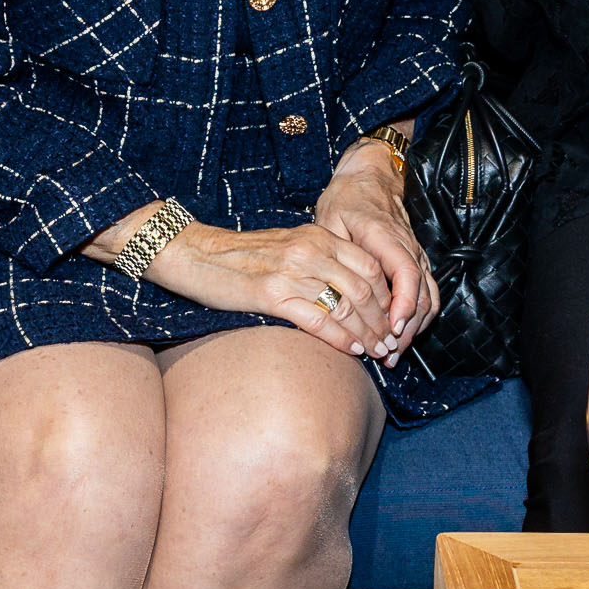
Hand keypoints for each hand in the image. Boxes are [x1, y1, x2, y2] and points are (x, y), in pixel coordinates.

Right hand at [150, 219, 398, 357]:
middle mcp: (310, 250)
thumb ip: (319, 260)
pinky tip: (352, 350)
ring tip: (377, 352)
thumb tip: (349, 290)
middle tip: (391, 342)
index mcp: (317, 236)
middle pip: (364, 288)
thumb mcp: (288, 246)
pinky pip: (319, 320)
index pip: (369, 265)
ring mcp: (292, 272)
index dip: (388, 296)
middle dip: (383, 320)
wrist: (196, 253)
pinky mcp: (272, 295)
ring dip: (368, 333)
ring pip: (346, 305)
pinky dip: (341, 338)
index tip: (392, 318)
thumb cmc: (240, 256)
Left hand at [309, 146, 438, 360]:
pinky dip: (419, 318)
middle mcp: (409, 248)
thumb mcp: (331, 219)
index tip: (392, 328)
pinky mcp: (417, 263)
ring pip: (428, 298)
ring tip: (394, 354)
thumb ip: (333, 251)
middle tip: (388, 354)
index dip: (403, 304)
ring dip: (414, 328)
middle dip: (407, 328)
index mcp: (387, 237)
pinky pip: (427, 295)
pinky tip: (402, 336)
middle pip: (422, 294)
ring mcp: (417, 256)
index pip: (407, 274)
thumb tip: (327, 285)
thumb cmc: (347, 200)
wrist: (370, 180)